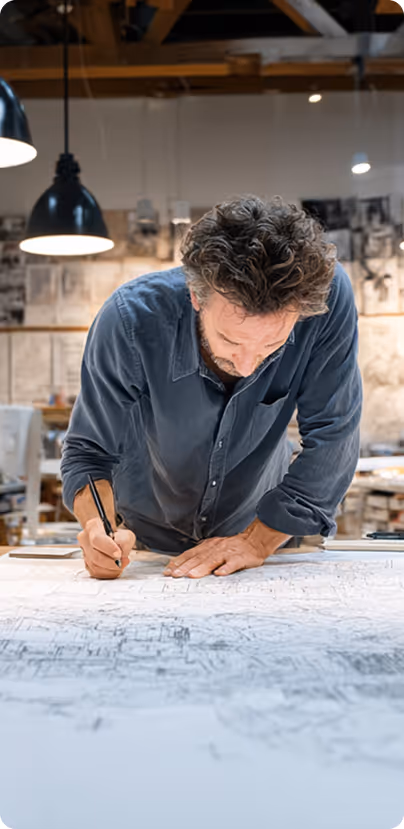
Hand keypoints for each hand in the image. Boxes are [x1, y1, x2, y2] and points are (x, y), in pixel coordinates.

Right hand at [78, 517, 135, 579]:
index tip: (119, 554)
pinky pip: (96, 573)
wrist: (109, 538)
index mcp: (93, 526)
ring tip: (121, 565)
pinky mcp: (86, 564)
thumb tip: (121, 555)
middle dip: (112, 563)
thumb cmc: (116, 535)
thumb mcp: (126, 534)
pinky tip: (115, 569)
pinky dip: (108, 573)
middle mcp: (85, 539)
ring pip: (95, 567)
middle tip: (123, 561)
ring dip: (111, 569)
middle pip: (95, 556)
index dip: (109, 548)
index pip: (97, 539)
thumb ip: (125, 542)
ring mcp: (84, 552)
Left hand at [163, 519, 290, 578]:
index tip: (168, 571)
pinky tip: (219, 574)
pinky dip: (226, 568)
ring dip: (201, 568)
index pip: (190, 555)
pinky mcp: (240, 558)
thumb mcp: (213, 548)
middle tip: (175, 575)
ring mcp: (227, 553)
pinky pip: (232, 564)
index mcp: (208, 547)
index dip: (178, 562)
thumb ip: (199, 556)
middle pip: (198, 559)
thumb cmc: (233, 548)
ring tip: (191, 575)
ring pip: (212, 561)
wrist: (254, 541)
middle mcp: (215, 549)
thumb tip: (180, 565)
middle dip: (185, 567)